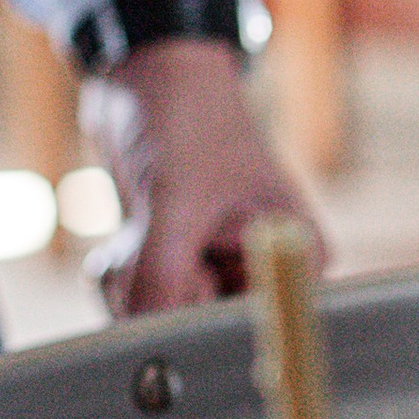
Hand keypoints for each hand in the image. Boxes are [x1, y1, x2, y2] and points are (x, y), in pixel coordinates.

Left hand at [82, 39, 323, 314]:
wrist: (147, 75)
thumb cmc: (184, 117)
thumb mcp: (174, 199)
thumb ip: (162, 277)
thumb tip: (145, 344)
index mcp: (297, 260)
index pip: (258, 330)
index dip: (204, 325)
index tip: (168, 294)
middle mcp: (265, 274)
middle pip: (204, 332)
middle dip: (155, 297)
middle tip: (142, 246)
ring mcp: (220, 273)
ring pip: (162, 322)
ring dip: (130, 283)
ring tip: (134, 233)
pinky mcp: (181, 268)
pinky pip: (140, 305)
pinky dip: (120, 277)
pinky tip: (126, 238)